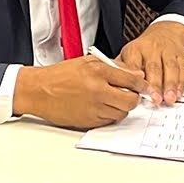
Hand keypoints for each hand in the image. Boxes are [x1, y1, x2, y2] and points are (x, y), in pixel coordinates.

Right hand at [13, 56, 146, 129]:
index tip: (145, 86)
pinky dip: (109, 115)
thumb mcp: (86, 62)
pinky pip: (108, 121)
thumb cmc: (59, 76)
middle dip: (134, 99)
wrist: (38, 91)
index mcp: (97, 72)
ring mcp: (93, 108)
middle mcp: (97, 90)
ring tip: (110, 100)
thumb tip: (135, 74)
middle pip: (130, 101)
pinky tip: (99, 107)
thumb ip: (113, 66)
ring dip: (120, 108)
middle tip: (129, 95)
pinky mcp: (88, 121)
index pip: (131, 79)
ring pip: (121, 113)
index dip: (142, 84)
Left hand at [117, 21, 183, 104]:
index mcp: (134, 50)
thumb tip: (116, 88)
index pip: (134, 65)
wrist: (165, 33)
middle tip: (155, 99)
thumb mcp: (128, 55)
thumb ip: (122, 71)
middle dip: (155, 85)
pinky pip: (182, 69)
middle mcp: (151, 48)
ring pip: (170, 68)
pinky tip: (178, 93)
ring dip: (170, 85)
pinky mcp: (180, 55)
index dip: (136, 80)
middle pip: (153, 67)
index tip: (137, 93)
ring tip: (169, 99)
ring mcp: (167, 51)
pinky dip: (181, 83)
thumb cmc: (143, 50)